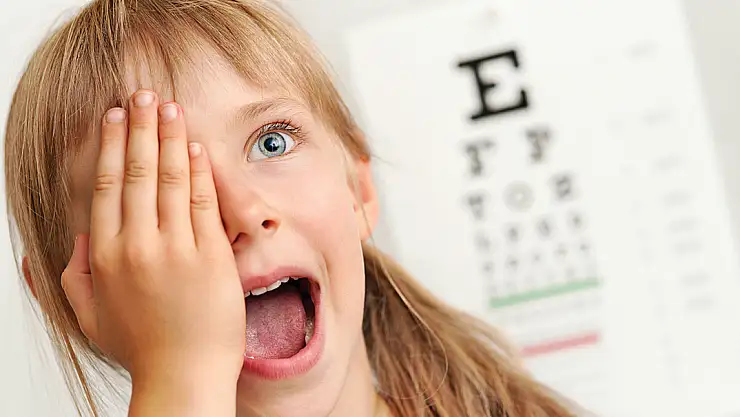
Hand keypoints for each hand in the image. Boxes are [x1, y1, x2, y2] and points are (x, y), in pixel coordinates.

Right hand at [61, 90, 245, 384]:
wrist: (185, 376)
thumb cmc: (140, 348)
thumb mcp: (89, 316)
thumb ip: (72, 274)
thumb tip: (76, 234)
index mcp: (106, 255)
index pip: (105, 185)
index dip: (110, 145)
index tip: (114, 117)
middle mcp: (139, 245)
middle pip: (136, 172)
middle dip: (140, 127)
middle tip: (143, 94)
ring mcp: (177, 248)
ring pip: (171, 179)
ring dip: (170, 137)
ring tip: (170, 107)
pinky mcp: (211, 255)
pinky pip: (205, 202)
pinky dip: (200, 171)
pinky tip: (197, 146)